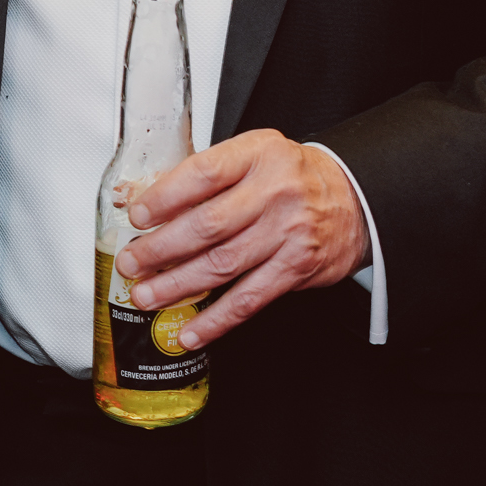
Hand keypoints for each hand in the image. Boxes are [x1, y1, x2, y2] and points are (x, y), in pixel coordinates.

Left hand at [113, 130, 367, 348]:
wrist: (354, 197)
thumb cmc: (292, 176)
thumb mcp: (255, 155)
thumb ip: (210, 175)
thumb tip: (150, 206)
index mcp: (258, 154)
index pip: (204, 173)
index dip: (165, 197)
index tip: (137, 216)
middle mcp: (275, 191)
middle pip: (208, 225)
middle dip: (161, 249)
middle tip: (131, 263)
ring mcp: (288, 232)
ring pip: (223, 264)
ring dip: (178, 286)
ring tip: (147, 296)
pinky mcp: (297, 268)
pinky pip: (250, 298)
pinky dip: (216, 319)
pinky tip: (191, 331)